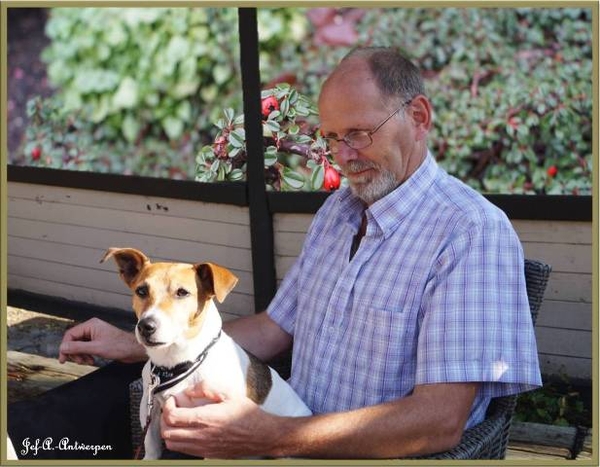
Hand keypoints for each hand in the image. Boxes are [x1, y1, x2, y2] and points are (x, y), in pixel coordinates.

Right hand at [58, 317, 145, 364]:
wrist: (133, 350)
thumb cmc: (120, 346)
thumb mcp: (96, 348)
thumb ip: (78, 347)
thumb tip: (63, 347)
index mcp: (91, 325)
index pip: (70, 334)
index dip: (65, 347)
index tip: (63, 358)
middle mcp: (92, 328)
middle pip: (74, 340)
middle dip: (74, 352)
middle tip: (78, 361)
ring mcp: (95, 335)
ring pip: (79, 345)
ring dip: (81, 355)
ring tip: (87, 361)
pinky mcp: (98, 341)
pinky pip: (86, 348)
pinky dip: (86, 355)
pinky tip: (91, 360)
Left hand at [161, 381, 281, 458]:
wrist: (262, 435)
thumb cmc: (247, 413)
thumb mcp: (229, 393)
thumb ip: (206, 387)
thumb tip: (188, 391)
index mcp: (205, 419)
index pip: (172, 417)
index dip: (167, 406)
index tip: (174, 400)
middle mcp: (200, 436)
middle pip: (167, 432)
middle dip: (165, 419)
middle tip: (173, 409)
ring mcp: (203, 448)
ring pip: (172, 445)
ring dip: (170, 431)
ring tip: (178, 420)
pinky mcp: (207, 455)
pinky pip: (184, 451)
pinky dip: (179, 441)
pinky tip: (188, 430)